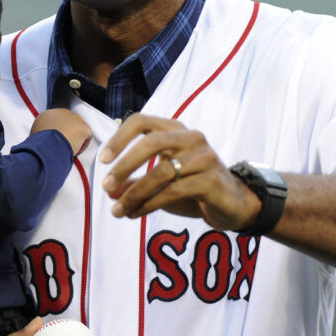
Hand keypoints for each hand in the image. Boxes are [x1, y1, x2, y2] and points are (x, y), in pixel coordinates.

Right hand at [31, 108, 91, 155]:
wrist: (47, 146)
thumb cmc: (39, 145)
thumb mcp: (34, 136)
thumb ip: (42, 134)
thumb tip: (43, 140)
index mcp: (46, 115)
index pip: (56, 122)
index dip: (58, 133)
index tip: (56, 142)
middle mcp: (61, 112)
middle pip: (68, 123)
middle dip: (68, 134)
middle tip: (64, 146)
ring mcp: (73, 118)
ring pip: (77, 129)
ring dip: (75, 139)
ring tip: (69, 150)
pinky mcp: (83, 126)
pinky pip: (86, 137)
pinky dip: (82, 146)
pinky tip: (74, 151)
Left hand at [98, 113, 259, 229]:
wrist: (232, 204)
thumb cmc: (192, 187)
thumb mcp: (159, 183)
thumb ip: (135, 182)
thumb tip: (109, 192)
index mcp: (175, 130)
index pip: (142, 121)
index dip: (119, 138)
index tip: (103, 160)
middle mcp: (191, 138)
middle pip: (151, 142)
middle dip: (124, 166)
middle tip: (106, 187)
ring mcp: (204, 157)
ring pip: (161, 172)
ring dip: (134, 193)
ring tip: (118, 211)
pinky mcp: (211, 180)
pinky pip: (173, 191)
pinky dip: (149, 204)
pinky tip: (136, 214)